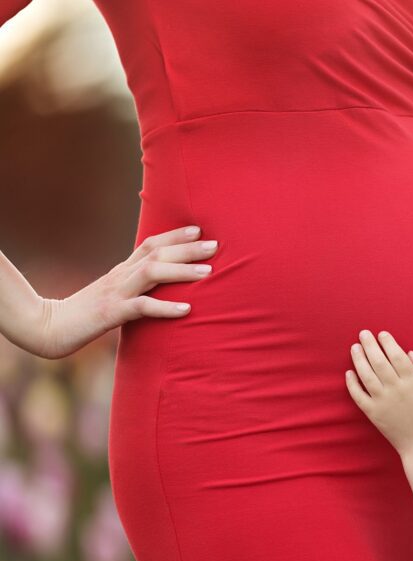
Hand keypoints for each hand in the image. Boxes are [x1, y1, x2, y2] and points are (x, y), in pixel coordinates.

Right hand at [36, 225, 217, 358]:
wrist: (47, 328)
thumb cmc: (84, 315)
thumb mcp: (112, 296)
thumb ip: (133, 288)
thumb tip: (158, 285)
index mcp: (121, 271)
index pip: (149, 245)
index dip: (174, 235)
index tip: (199, 229)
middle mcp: (120, 277)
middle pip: (156, 254)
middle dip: (187, 248)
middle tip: (216, 245)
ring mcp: (116, 293)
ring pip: (152, 274)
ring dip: (181, 271)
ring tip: (208, 272)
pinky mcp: (111, 313)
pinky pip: (142, 307)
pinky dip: (166, 307)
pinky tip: (187, 310)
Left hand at [345, 329, 412, 455]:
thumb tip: (409, 353)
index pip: (397, 356)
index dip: (388, 343)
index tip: (382, 334)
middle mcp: (396, 389)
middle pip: (379, 362)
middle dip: (370, 345)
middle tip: (363, 333)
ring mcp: (382, 402)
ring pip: (366, 376)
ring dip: (358, 359)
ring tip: (354, 347)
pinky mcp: (373, 413)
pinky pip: (358, 396)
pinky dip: (352, 384)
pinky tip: (349, 372)